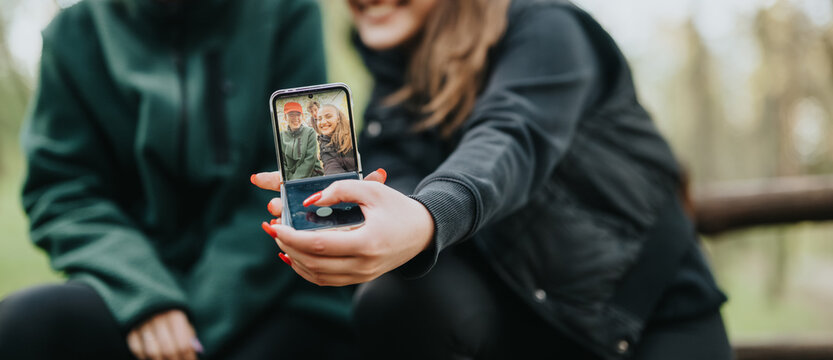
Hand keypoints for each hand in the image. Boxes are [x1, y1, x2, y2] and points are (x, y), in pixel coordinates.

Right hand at [126, 309, 200, 359]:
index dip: (188, 358)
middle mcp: (158, 318)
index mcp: (175, 316)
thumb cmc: (171, 319)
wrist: (150, 302)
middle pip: (168, 350)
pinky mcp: (130, 330)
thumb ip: (188, 339)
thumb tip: (194, 353)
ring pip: (152, 352)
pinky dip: (144, 357)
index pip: (184, 344)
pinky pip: (137, 350)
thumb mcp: (184, 324)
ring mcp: (142, 324)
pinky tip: (152, 358)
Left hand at [252, 169, 434, 285]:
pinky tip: (294, 256)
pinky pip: (326, 280)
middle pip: (313, 263)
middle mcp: (363, 264)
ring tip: (281, 240)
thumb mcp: (372, 190)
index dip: (292, 237)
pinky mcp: (359, 278)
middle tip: (274, 229)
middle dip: (288, 246)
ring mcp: (361, 275)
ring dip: (294, 259)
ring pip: (317, 275)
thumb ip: (340, 190)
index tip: (277, 225)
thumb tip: (310, 200)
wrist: (423, 231)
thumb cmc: (397, 207)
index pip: (319, 245)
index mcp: (366, 242)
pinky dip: (306, 270)